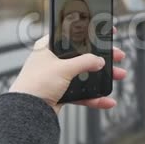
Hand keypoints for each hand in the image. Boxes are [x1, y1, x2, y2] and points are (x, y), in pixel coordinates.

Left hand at [9, 34, 125, 113]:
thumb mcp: (64, 68)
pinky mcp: (60, 93)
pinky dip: (95, 97)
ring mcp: (57, 77)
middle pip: (83, 55)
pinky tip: (107, 100)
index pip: (72, 34)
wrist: (25, 112)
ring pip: (85, 74)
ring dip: (103, 76)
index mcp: (48, 47)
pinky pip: (82, 93)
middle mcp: (52, 61)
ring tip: (119, 75)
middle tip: (118, 56)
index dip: (89, 32)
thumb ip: (85, 62)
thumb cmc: (35, 85)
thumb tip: (100, 61)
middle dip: (103, 57)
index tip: (105, 31)